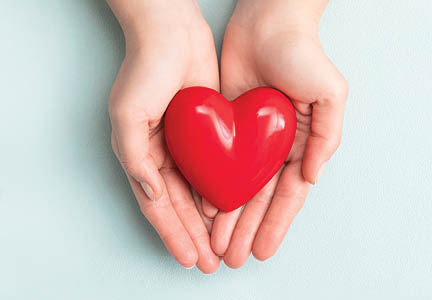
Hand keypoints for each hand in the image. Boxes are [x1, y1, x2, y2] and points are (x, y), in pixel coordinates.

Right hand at [107, 0, 219, 272]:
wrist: (172, 34)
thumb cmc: (146, 71)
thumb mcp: (128, 116)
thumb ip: (135, 159)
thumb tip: (150, 194)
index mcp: (141, 155)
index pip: (157, 205)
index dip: (172, 234)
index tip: (189, 259)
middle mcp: (162, 155)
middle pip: (179, 206)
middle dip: (193, 236)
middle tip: (208, 263)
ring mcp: (185, 146)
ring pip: (197, 193)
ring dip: (207, 221)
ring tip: (220, 245)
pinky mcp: (207, 133)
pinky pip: (213, 169)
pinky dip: (219, 192)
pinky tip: (229, 209)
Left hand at [205, 0, 348, 267]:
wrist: (267, 24)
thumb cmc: (302, 55)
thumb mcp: (329, 93)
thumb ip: (326, 136)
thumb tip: (312, 176)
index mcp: (300, 145)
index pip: (286, 196)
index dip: (275, 224)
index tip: (263, 250)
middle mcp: (274, 148)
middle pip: (258, 199)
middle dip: (247, 229)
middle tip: (234, 257)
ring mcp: (248, 141)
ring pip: (236, 188)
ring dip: (227, 218)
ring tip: (217, 243)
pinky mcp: (225, 129)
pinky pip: (217, 164)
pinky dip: (211, 188)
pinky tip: (203, 209)